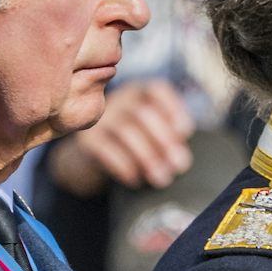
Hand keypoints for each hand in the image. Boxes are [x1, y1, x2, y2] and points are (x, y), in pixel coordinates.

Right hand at [48, 80, 194, 196]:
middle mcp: (118, 101)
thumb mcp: (152, 135)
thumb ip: (169, 141)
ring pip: (126, 133)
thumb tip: (179, 161)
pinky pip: (107, 151)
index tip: (184, 132)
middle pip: (143, 113)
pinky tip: (136, 180)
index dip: (173, 108)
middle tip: (176, 166)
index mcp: (138, 93)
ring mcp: (100, 120)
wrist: (93, 159)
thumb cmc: (133, 144)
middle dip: (164, 141)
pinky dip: (124, 166)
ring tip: (161, 179)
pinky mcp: (87, 141)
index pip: (156, 90)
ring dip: (148, 158)